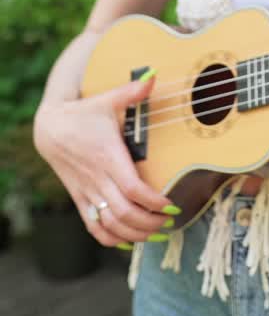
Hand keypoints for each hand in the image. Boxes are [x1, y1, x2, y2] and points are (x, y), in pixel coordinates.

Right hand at [33, 74, 172, 247]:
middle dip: (151, 222)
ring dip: (135, 234)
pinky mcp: (80, 199)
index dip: (154, 201)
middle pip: (125, 212)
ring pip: (110, 225)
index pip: (133, 188)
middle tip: (171, 220)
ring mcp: (87, 192)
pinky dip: (111, 239)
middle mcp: (97, 178)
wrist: (49, 128)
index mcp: (107, 156)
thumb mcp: (107, 99)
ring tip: (157, 232)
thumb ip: (132, 92)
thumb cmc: (84, 113)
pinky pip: (94, 227)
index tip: (172, 204)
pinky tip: (129, 240)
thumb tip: (153, 75)